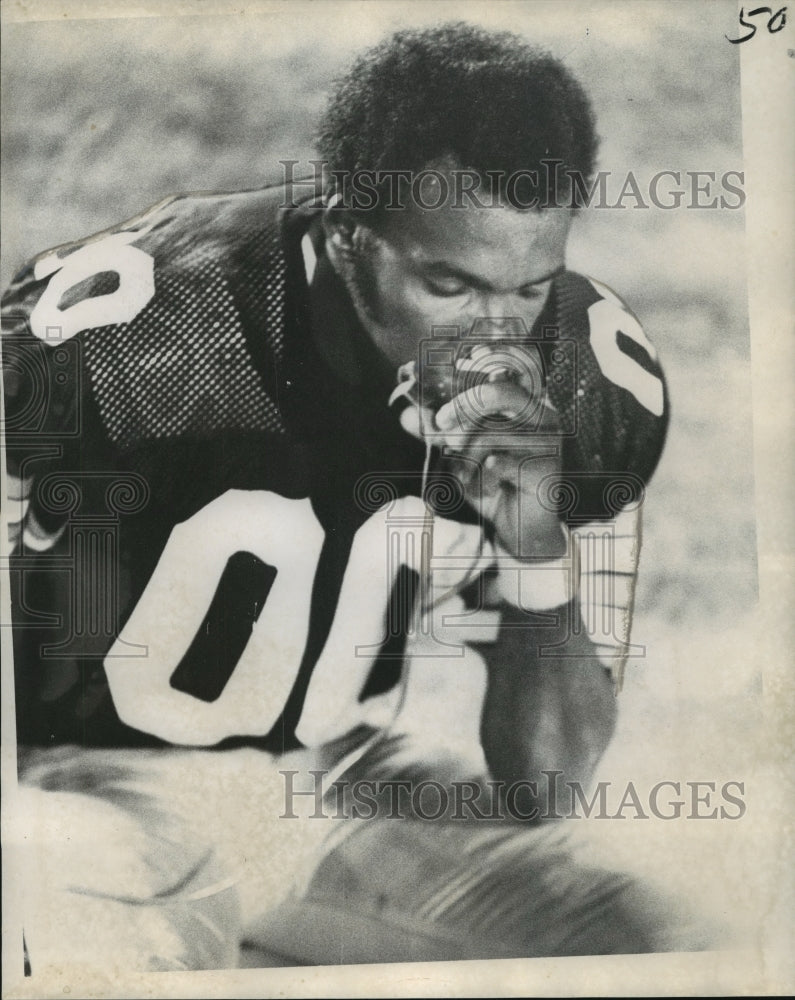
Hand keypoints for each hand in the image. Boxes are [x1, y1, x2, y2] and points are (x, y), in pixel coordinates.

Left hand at [399, 346, 566, 559]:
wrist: (520, 526)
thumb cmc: (493, 482)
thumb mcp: (460, 454)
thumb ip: (437, 433)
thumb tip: (407, 414)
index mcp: (523, 403)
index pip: (509, 366)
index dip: (486, 358)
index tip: (460, 364)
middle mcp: (541, 414)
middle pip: (500, 392)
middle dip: (463, 405)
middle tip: (441, 424)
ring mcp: (547, 440)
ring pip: (493, 433)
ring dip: (467, 455)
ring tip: (463, 474)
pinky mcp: (546, 467)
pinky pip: (502, 463)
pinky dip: (483, 476)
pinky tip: (486, 485)